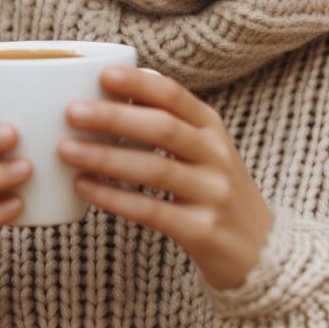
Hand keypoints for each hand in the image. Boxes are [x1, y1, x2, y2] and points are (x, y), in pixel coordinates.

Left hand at [58, 66, 272, 290]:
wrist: (262, 253)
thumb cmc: (217, 194)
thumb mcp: (206, 152)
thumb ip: (171, 126)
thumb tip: (114, 94)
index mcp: (212, 129)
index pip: (176, 97)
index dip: (140, 84)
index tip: (103, 74)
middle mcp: (217, 157)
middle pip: (163, 129)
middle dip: (115, 117)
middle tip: (72, 111)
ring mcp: (213, 194)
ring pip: (155, 169)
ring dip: (107, 157)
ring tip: (66, 149)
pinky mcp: (202, 231)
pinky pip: (151, 211)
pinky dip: (114, 198)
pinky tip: (84, 187)